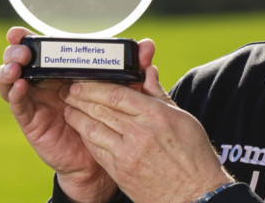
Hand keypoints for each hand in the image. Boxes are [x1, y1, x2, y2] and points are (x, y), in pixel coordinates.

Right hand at [0, 27, 153, 202]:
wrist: (103, 156)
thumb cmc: (113, 117)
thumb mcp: (126, 90)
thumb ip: (135, 67)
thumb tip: (148, 44)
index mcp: (65, 70)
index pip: (44, 48)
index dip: (32, 37)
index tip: (26, 29)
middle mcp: (46, 82)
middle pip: (22, 60)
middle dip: (18, 49)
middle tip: (23, 45)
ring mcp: (36, 101)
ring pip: (12, 80)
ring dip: (10, 68)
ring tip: (17, 63)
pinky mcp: (32, 121)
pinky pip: (19, 106)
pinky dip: (16, 93)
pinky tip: (21, 85)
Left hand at [62, 66, 232, 202]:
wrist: (194, 193)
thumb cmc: (193, 155)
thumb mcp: (182, 118)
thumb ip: (159, 95)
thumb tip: (148, 72)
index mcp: (156, 115)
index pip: (117, 94)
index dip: (96, 86)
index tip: (85, 81)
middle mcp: (140, 133)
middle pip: (101, 109)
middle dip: (81, 98)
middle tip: (70, 91)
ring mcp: (128, 154)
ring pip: (93, 129)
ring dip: (77, 117)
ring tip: (70, 108)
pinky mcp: (120, 172)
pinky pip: (96, 149)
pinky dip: (86, 137)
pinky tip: (82, 130)